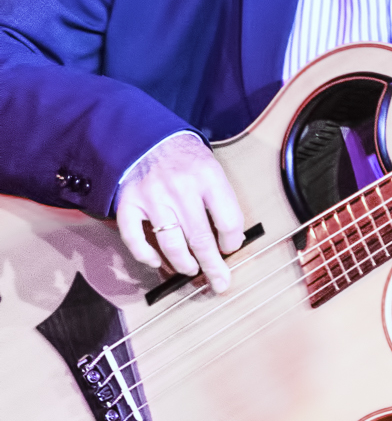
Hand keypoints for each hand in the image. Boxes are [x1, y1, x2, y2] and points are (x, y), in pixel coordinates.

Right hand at [115, 132, 244, 293]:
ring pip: (171, 243)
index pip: (229, 222)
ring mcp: (151, 196)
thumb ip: (221, 202)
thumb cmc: (186, 160)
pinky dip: (144, 255)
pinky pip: (133, 237)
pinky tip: (156, 263)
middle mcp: (180, 188)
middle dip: (212, 266)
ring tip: (191, 270)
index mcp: (208, 178)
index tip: (229, 249)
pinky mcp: (128, 202)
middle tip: (219, 282)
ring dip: (183, 264)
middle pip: (201, 238)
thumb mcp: (213, 171)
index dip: (232, 243)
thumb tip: (228, 242)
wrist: (148, 138)